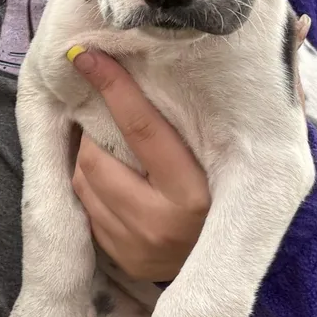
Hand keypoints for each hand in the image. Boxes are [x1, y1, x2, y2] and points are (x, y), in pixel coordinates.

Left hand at [69, 49, 210, 281]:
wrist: (233, 258)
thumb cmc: (231, 191)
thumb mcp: (223, 157)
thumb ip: (196, 121)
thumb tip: (160, 68)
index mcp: (194, 193)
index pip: (142, 129)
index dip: (112, 87)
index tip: (86, 57)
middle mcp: (161, 224)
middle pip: (97, 160)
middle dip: (92, 131)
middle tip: (102, 115)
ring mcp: (137, 247)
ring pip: (84, 183)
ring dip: (87, 157)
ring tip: (104, 144)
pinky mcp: (123, 259)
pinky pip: (87, 210)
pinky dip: (91, 185)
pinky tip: (108, 176)